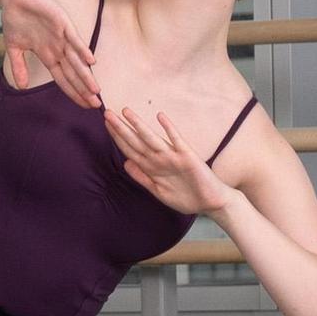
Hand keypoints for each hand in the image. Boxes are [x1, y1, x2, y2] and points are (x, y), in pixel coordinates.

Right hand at [0, 0, 99, 107]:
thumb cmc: (15, 18)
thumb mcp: (14, 47)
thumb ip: (19, 67)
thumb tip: (22, 87)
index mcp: (48, 55)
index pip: (64, 79)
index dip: (74, 93)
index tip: (84, 106)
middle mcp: (58, 48)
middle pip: (74, 74)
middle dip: (84, 90)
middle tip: (96, 106)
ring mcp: (61, 36)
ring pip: (76, 60)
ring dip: (86, 76)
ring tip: (96, 91)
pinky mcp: (62, 23)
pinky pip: (74, 38)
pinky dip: (82, 49)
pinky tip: (91, 61)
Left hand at [107, 104, 240, 218]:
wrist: (211, 203)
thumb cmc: (186, 197)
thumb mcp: (158, 190)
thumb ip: (142, 177)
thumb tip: (125, 163)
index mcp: (151, 167)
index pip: (130, 149)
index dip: (117, 137)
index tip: (105, 125)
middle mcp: (160, 159)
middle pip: (136, 141)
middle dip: (121, 128)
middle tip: (106, 112)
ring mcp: (173, 156)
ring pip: (151, 138)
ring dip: (138, 125)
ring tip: (125, 111)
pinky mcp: (188, 156)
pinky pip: (177, 140)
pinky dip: (169, 129)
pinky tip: (160, 117)